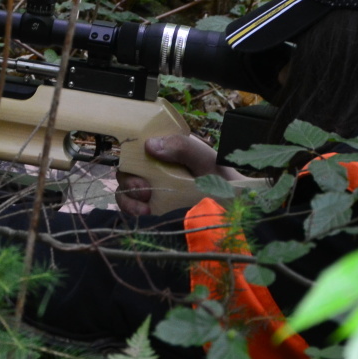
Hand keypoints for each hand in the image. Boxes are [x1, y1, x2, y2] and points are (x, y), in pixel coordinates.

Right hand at [115, 134, 249, 215]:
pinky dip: (131, 209)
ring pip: (125, 188)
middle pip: (128, 168)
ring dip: (128, 197)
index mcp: (165, 150)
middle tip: (145, 190)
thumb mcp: (204, 158)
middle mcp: (154, 168)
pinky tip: (144, 213)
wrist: (232, 207)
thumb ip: (182, 147)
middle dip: (130, 179)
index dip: (131, 152)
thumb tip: (149, 145)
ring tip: (144, 207)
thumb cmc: (220, 178)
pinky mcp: (151, 207)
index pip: (137, 145)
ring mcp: (152, 188)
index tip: (140, 161)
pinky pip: (130, 206)